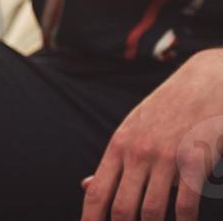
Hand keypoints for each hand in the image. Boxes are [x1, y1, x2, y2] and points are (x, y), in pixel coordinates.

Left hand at [81, 50, 222, 220]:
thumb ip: (114, 161)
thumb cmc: (166, 110)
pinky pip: (186, 205)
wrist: (204, 83)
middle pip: (122, 208)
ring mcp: (166, 158)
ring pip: (152, 212)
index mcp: (119, 146)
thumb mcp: (132, 129)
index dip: (91, 218)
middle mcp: (138, 153)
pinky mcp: (194, 161)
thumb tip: (87, 187)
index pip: (98, 191)